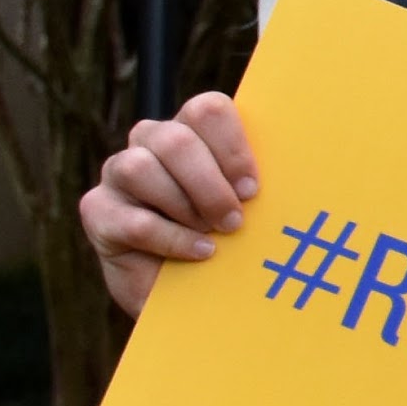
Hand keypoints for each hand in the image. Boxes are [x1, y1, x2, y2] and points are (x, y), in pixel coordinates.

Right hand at [81, 92, 258, 317]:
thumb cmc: (231, 242)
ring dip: (185, 206)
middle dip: (210, 184)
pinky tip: (197, 252)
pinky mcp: (98, 211)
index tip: (253, 189)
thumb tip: (308, 173)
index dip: (232, 147)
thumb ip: (261, 184)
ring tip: (212, 235)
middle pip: (174, 138)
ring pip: (141, 168)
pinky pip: (131, 218)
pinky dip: (170, 238)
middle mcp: (150, 144)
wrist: (193, 295)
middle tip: (234, 220)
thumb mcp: (253, 207)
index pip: (207, 110)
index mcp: (193, 131)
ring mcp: (118, 174)